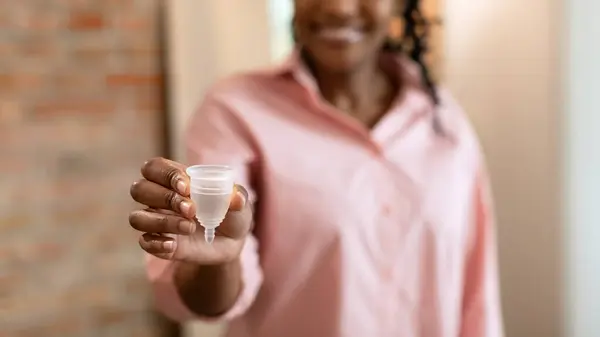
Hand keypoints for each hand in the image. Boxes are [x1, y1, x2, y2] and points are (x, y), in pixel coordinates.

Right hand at [129, 157, 252, 264]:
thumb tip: (236, 198)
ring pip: (137, 218)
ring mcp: (156, 221)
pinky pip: (144, 242)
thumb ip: (237, 197)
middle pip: (139, 189)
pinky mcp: (158, 243)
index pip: (154, 168)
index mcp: (175, 179)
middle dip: (165, 198)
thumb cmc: (230, 212)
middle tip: (191, 209)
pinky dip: (157, 244)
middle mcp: (159, 198)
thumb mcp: (239, 203)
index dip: (165, 174)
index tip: (187, 187)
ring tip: (190, 228)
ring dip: (163, 222)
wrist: (232, 242)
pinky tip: (174, 245)